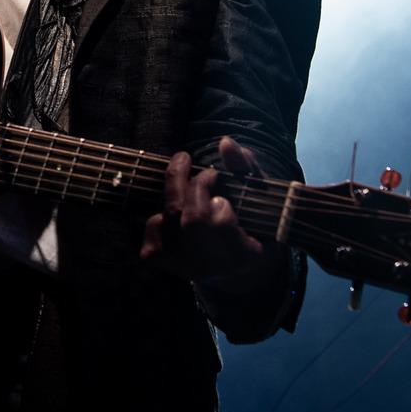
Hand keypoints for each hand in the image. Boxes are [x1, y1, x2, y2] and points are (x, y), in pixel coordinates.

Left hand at [139, 136, 270, 284]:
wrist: (237, 269)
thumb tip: (225, 142)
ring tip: (188, 184)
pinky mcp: (162, 261)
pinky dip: (161, 212)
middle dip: (194, 185)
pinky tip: (178, 211)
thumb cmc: (251, 223)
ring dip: (177, 194)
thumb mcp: (258, 196)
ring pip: (170, 220)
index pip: (223, 222)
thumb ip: (246, 169)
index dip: (219, 197)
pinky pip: (152, 226)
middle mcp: (213, 268)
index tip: (219, 180)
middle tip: (199, 168)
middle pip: (193, 221)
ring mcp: (184, 267)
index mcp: (245, 256)